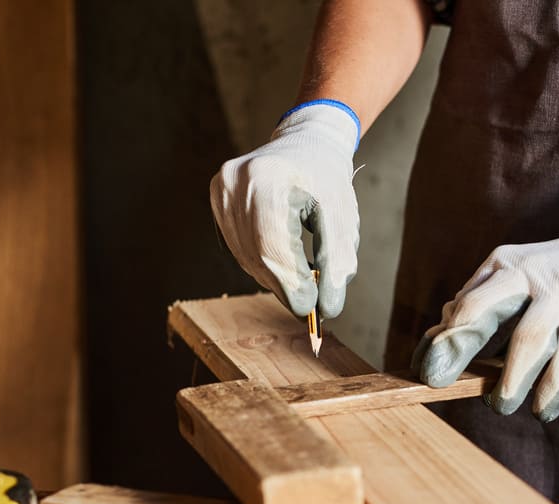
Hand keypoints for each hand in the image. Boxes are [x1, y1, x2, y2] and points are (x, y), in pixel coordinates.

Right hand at [210, 102, 360, 318]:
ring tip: (300, 282)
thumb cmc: (326, 177)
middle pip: (257, 254)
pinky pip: (238, 245)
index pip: (274, 247)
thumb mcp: (341, 217)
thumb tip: (328, 308)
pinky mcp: (217, 197)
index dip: (292, 285)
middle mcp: (236, 182)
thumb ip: (336, 261)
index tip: (312, 309)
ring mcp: (222, 189)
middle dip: (284, 285)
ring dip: (273, 277)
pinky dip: (261, 262)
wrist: (306, 140)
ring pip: (245, 255)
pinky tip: (282, 263)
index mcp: (268, 179)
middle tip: (309, 304)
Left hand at [415, 179, 558, 421]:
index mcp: (504, 266)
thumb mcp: (515, 277)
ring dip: (511, 378)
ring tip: (500, 405)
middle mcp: (530, 275)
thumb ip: (478, 306)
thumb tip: (435, 341)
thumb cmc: (556, 274)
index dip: (443, 340)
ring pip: (530, 340)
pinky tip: (542, 409)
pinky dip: (555, 389)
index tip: (425, 371)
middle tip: (438, 381)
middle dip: (459, 346)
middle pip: (487, 310)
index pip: (465, 304)